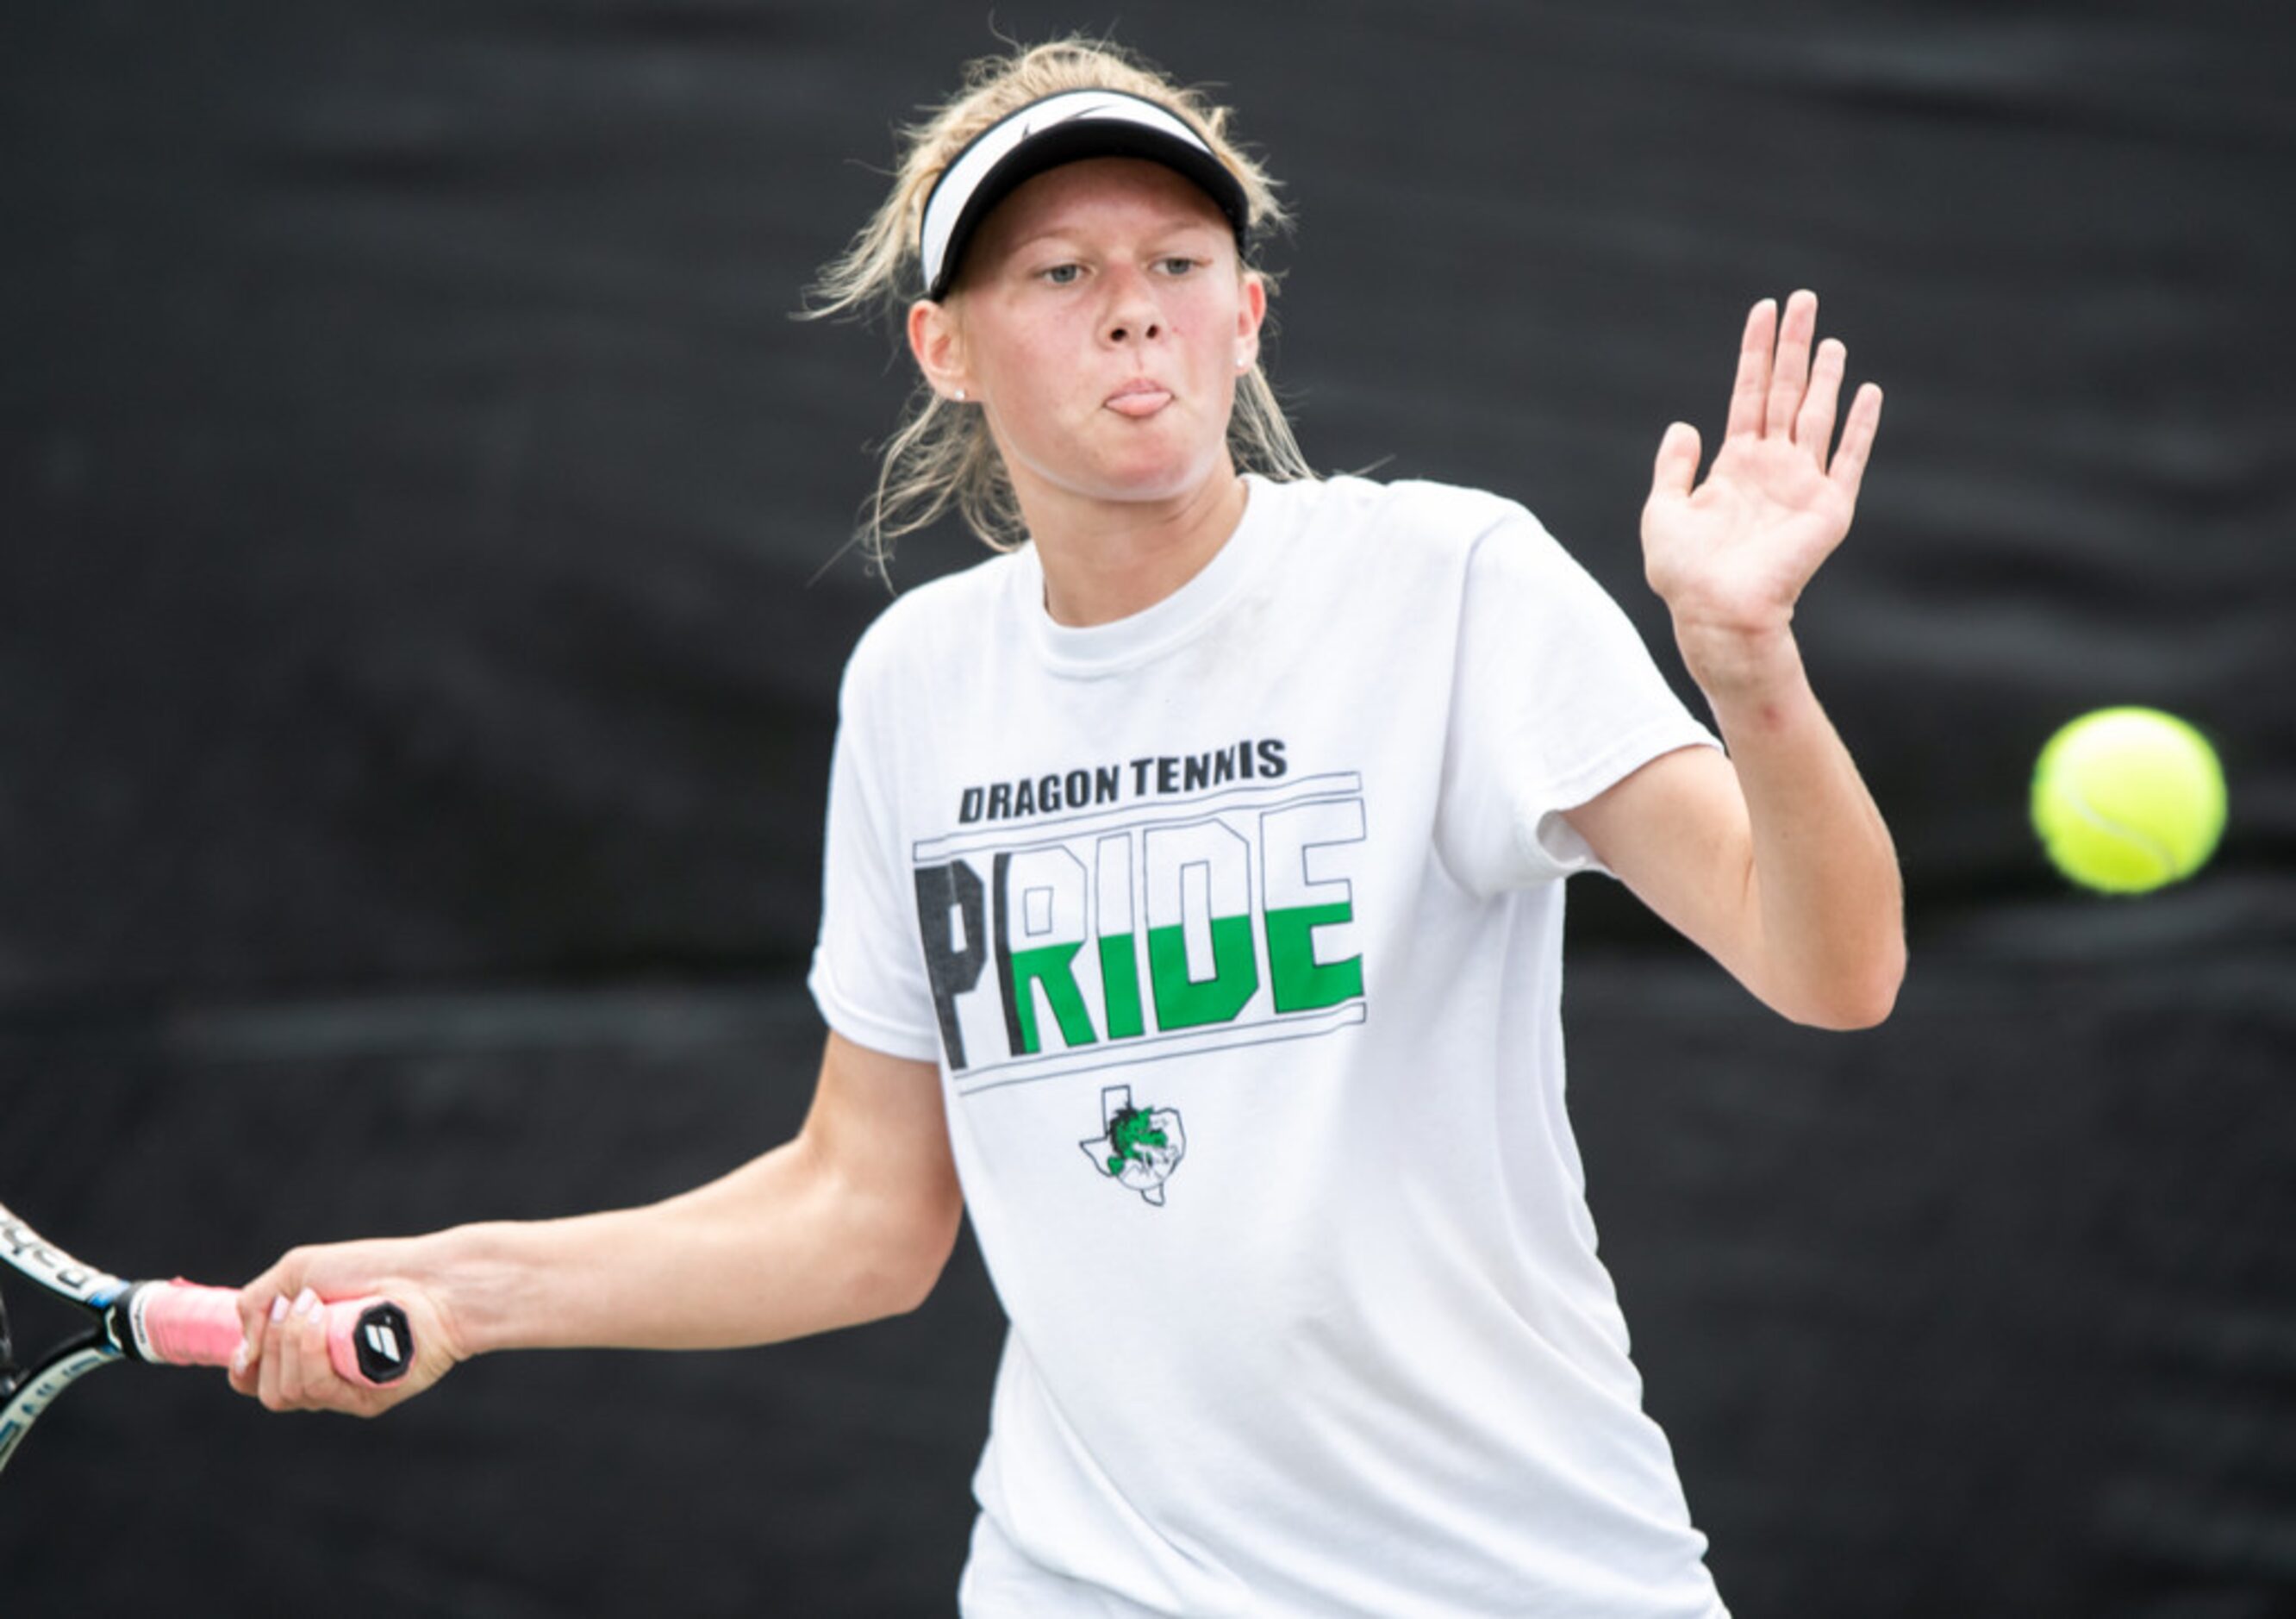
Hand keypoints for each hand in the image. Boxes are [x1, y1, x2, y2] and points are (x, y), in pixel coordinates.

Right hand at [228, 1237, 466, 1416]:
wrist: (427, 1277)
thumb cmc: (370, 1269)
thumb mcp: (300, 1273)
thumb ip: (256, 1305)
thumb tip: (241, 1353)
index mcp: (302, 1352)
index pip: (253, 1380)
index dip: (241, 1369)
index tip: (245, 1347)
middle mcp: (320, 1377)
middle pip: (264, 1389)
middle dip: (272, 1342)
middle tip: (300, 1303)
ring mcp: (342, 1392)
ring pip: (283, 1393)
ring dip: (291, 1344)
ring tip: (318, 1307)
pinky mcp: (365, 1401)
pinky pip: (314, 1390)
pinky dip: (312, 1352)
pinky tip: (329, 1323)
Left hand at [1641, 290, 1881, 691]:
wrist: (1715, 613)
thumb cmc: (1684, 573)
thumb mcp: (1662, 512)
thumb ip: (1672, 468)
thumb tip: (1682, 425)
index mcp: (1733, 466)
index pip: (1747, 394)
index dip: (1755, 352)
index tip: (1764, 309)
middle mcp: (1771, 468)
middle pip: (1784, 392)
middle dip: (1793, 346)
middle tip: (1804, 298)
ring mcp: (1801, 485)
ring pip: (1815, 415)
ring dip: (1824, 376)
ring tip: (1830, 337)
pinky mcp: (1827, 508)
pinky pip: (1848, 458)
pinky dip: (1860, 426)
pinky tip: (1868, 392)